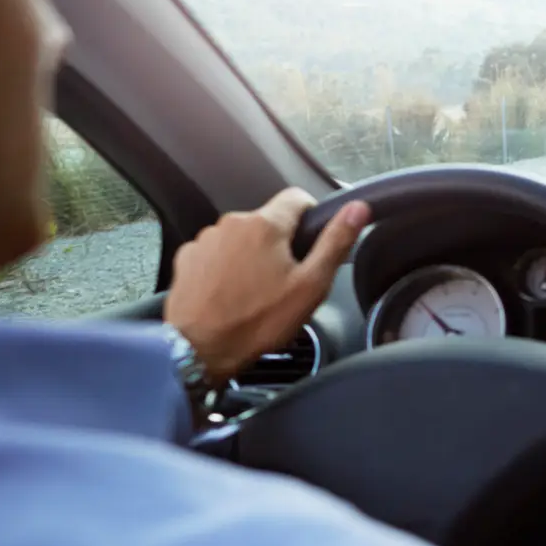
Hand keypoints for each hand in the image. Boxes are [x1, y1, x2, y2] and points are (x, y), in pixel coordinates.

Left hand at [164, 189, 368, 383]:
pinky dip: (225, 266)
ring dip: (251, 255)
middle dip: (280, 244)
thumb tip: (357, 207)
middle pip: (268, 221)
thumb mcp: (310, 285)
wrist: (199, 349)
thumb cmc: (258, 321)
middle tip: (286, 280)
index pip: (297, 197)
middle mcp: (232, 223)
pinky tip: (230, 293)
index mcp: (266, 225)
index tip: (311, 244)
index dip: (311, 216)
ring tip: (255, 291)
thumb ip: (335, 242)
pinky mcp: (187, 257)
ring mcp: (206, 239)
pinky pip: (216, 252)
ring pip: (242, 237)